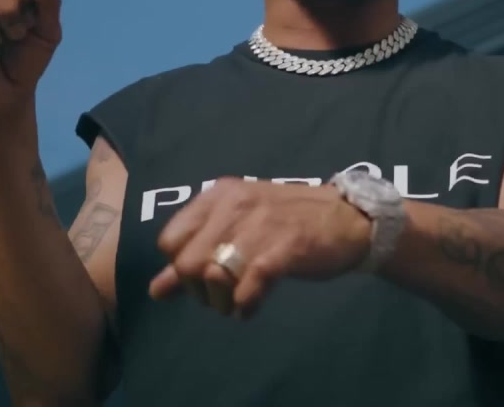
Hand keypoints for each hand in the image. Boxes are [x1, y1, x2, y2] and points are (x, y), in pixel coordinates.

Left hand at [149, 179, 371, 318]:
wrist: (348, 218)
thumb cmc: (288, 223)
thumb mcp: (238, 229)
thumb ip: (195, 255)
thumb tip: (156, 290)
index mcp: (218, 195)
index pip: (169, 240)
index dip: (179, 268)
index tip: (202, 278)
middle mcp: (234, 205)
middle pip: (187, 263)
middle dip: (198, 291)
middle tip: (220, 296)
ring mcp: (259, 225)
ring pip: (213, 276)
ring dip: (221, 302)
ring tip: (237, 303)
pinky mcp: (283, 248)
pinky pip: (247, 287)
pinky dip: (245, 306)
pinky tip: (252, 307)